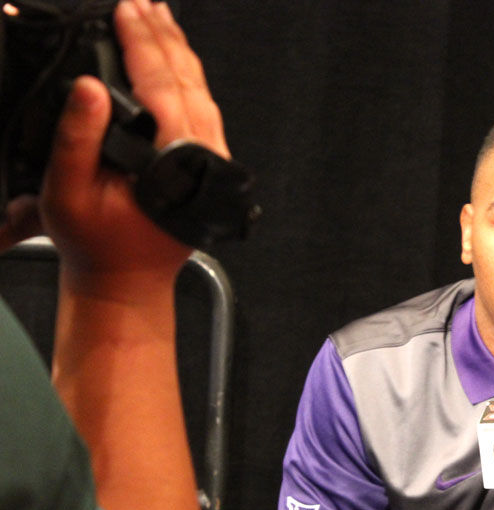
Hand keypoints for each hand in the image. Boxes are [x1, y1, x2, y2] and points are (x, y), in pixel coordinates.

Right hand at [36, 0, 229, 296]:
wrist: (127, 281)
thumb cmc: (97, 244)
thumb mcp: (66, 194)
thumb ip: (76, 139)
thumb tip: (89, 87)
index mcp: (172, 162)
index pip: (160, 84)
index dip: (142, 41)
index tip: (127, 8)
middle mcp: (202, 158)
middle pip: (187, 80)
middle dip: (163, 35)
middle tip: (143, 2)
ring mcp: (211, 161)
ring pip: (201, 92)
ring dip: (178, 52)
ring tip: (158, 17)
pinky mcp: (209, 164)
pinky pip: (203, 109)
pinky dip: (187, 77)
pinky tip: (174, 59)